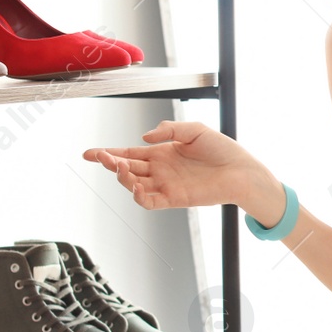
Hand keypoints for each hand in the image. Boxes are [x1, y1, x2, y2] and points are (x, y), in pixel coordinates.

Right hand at [83, 120, 268, 213]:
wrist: (241, 170)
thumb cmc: (222, 149)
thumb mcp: (194, 129)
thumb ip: (168, 129)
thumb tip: (144, 136)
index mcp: (161, 152)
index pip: (129, 152)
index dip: (108, 153)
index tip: (89, 152)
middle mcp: (160, 169)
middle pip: (126, 168)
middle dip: (110, 163)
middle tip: (99, 157)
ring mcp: (166, 185)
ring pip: (134, 185)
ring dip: (123, 178)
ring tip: (120, 168)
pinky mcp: (174, 198)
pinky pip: (150, 202)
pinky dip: (139, 196)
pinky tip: (136, 186)